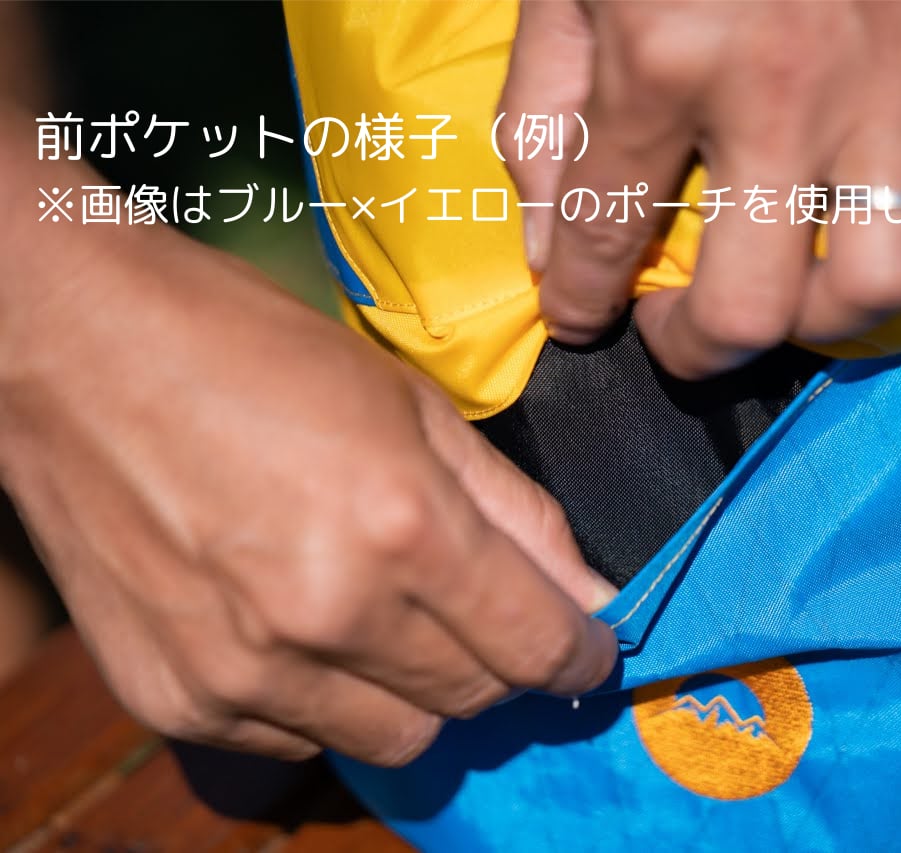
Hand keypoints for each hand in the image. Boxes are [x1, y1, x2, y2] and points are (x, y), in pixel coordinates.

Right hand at [0, 218, 617, 765]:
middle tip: (476, 605)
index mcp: (403, 528)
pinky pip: (299, 741)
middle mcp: (328, 616)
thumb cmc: (255, 352)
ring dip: (415, 688)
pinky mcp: (177, 699)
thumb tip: (588, 593)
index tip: (587, 643)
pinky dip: (324, 699)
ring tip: (381, 611)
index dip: (580, 652)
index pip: (537, 648)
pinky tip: (297, 625)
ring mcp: (244, 671)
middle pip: (473, 700)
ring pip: (395, 738)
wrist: (77, 352)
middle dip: (499, 659)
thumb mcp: (414, 406)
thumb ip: (517, 514)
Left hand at [501, 0, 900, 378]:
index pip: (605, 241)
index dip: (582, 307)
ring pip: (881, 283)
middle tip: (679, 331)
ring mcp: (897, 79)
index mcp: (662, 56)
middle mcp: (783, 88)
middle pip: (749, 308)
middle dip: (695, 350)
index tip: (586, 318)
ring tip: (789, 296)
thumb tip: (552, 249)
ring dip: (821, 324)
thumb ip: (544, 112)